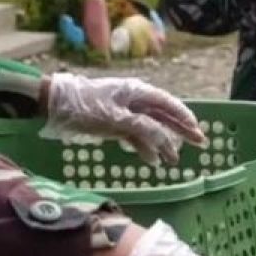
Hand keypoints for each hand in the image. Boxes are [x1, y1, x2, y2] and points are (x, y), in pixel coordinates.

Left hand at [43, 73, 206, 165]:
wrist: (55, 106)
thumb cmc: (86, 107)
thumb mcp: (116, 118)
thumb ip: (143, 128)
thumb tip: (165, 139)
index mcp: (137, 93)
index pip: (168, 104)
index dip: (184, 117)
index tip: (198, 130)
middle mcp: (135, 102)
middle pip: (164, 117)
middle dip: (181, 131)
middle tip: (200, 144)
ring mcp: (126, 114)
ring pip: (151, 129)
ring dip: (162, 145)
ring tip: (173, 162)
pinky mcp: (116, 125)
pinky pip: (136, 137)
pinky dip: (144, 148)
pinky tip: (151, 161)